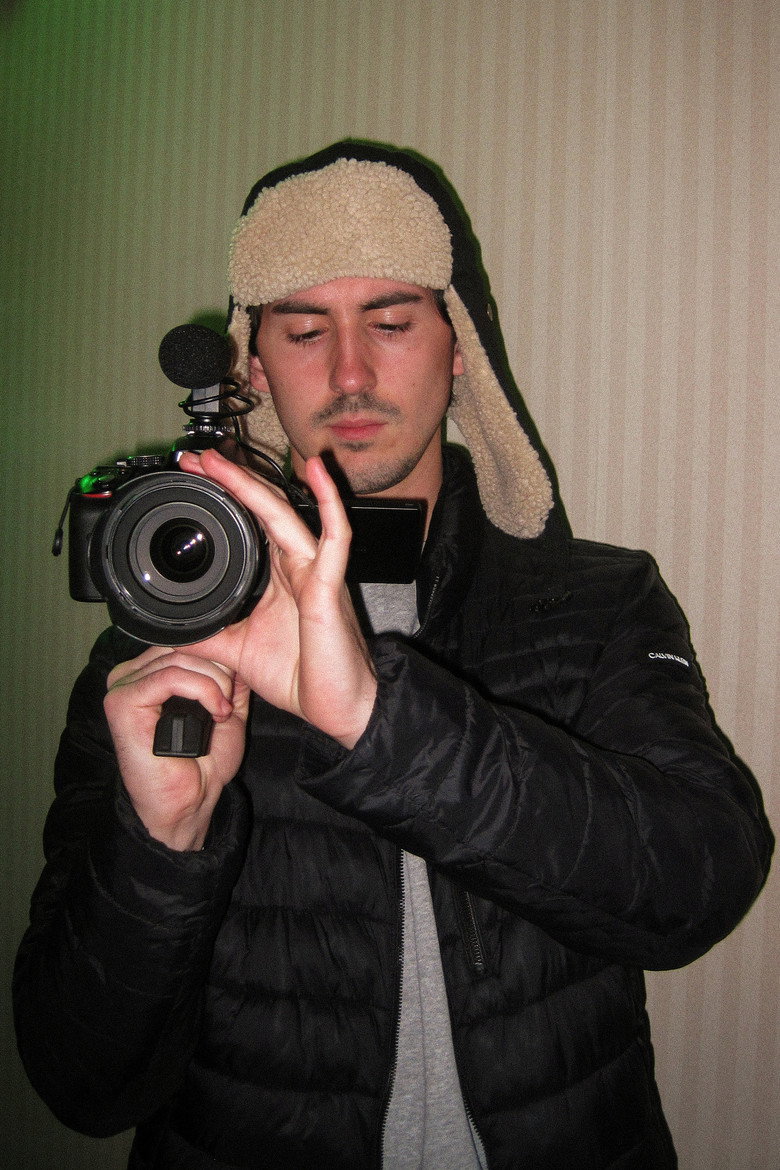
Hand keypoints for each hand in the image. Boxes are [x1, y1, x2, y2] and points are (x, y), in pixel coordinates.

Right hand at [104, 646, 249, 850]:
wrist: (188, 804)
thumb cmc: (201, 763)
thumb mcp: (225, 708)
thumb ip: (229, 678)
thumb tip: (238, 648)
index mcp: (150, 672)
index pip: (187, 641)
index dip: (218, 657)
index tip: (234, 687)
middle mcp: (131, 674)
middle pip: (183, 646)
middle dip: (218, 670)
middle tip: (228, 702)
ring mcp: (122, 686)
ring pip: (180, 659)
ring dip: (213, 684)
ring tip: (222, 712)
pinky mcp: (121, 701)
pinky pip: (169, 677)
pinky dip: (201, 691)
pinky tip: (215, 712)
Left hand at [177, 448, 376, 747]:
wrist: (339, 710)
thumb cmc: (302, 678)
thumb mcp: (236, 651)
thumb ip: (208, 633)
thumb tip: (172, 626)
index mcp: (277, 578)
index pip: (249, 523)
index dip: (224, 496)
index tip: (193, 475)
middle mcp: (297, 567)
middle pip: (263, 509)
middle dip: (230, 479)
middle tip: (195, 456)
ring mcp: (315, 573)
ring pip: (286, 516)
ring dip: (254, 485)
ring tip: (221, 459)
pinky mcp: (329, 588)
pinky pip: (335, 539)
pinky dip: (330, 503)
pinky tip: (318, 473)